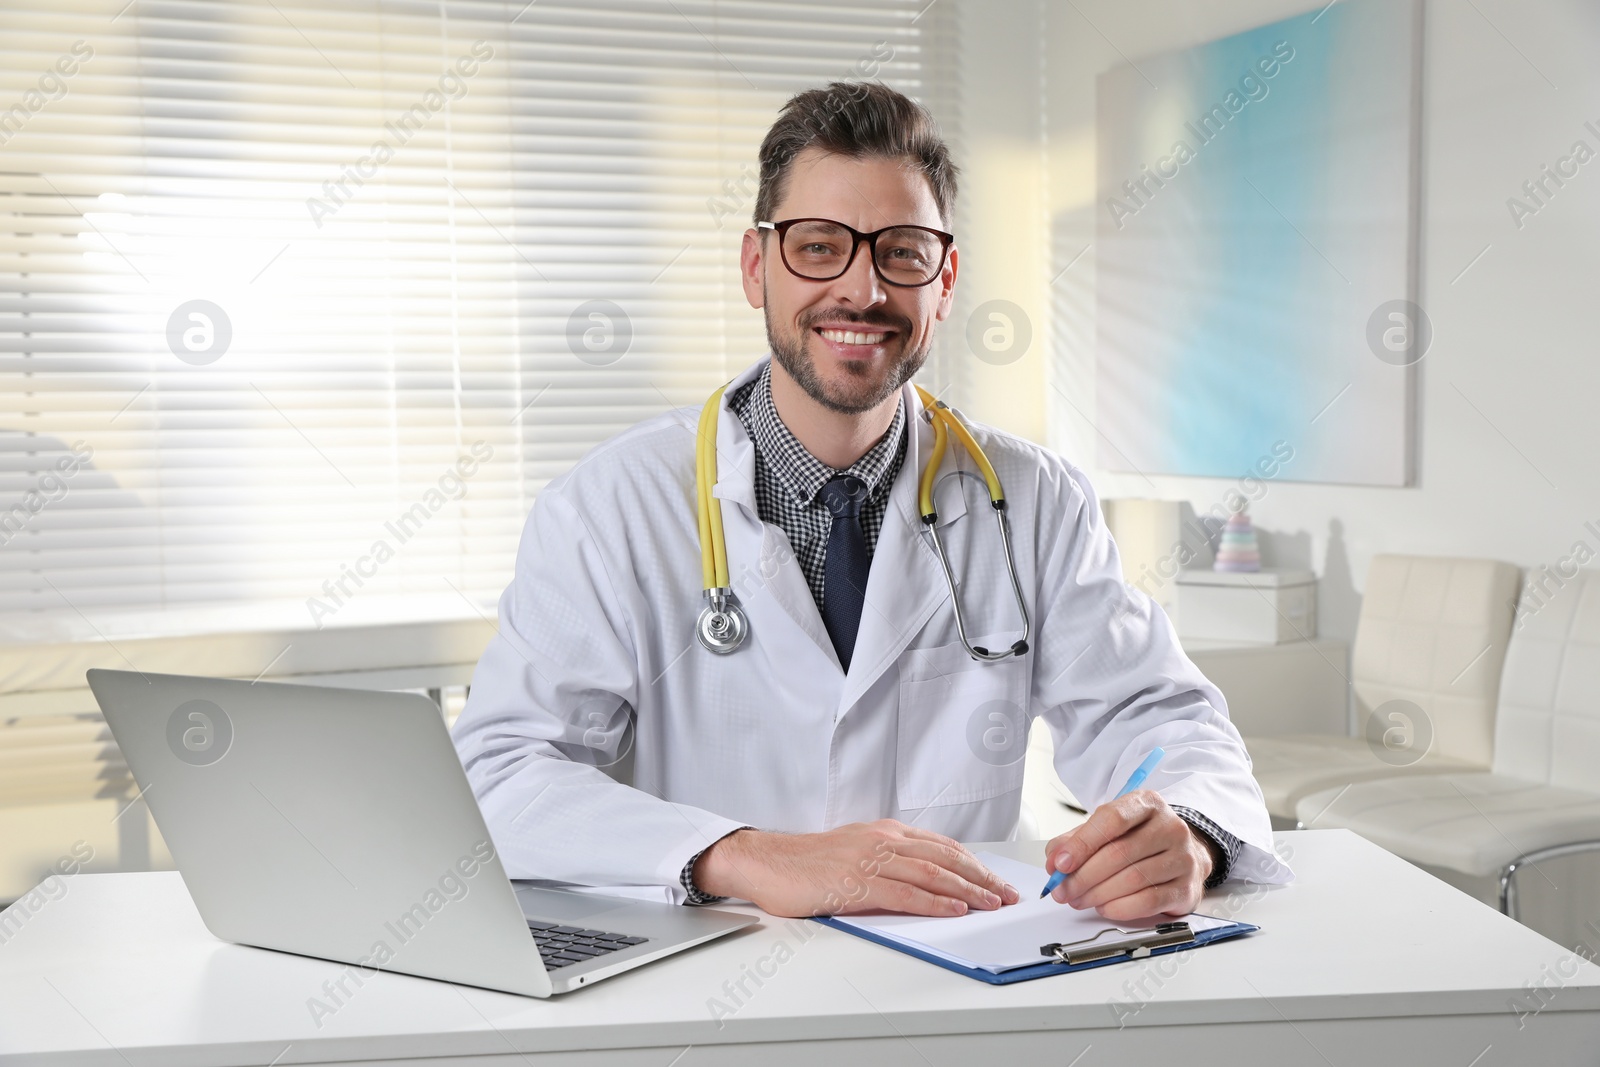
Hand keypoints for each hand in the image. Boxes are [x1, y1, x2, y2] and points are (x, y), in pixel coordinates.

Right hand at [691, 820, 1020, 918]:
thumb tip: (924, 879)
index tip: (996, 880)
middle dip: (981, 877)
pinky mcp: (856, 883)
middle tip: (1006, 894)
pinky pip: (904, 893)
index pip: (942, 846)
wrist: (768, 862)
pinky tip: (953, 910)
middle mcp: (882, 840)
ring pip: (931, 874)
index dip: (974, 864)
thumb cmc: (808, 862)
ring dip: (967, 890)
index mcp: (885, 832)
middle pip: (944, 858)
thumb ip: (889, 860)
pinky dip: (934, 902)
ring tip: (991, 904)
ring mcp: (870, 860)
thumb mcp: (856, 851)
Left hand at [1042, 790, 1214, 922]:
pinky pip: (1149, 901)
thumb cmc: (1141, 840)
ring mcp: (1183, 857)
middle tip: (1063, 890)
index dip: (1082, 843)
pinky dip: (1120, 908)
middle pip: (1119, 853)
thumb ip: (1076, 840)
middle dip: (1083, 876)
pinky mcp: (1187, 887)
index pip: (1112, 819)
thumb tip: (1055, 859)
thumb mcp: (1108, 829)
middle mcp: (1170, 827)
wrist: (1184, 855)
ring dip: (1097, 894)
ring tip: (1079, 899)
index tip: (1060, 863)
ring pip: (1133, 879)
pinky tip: (1105, 907)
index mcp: (1147, 804)